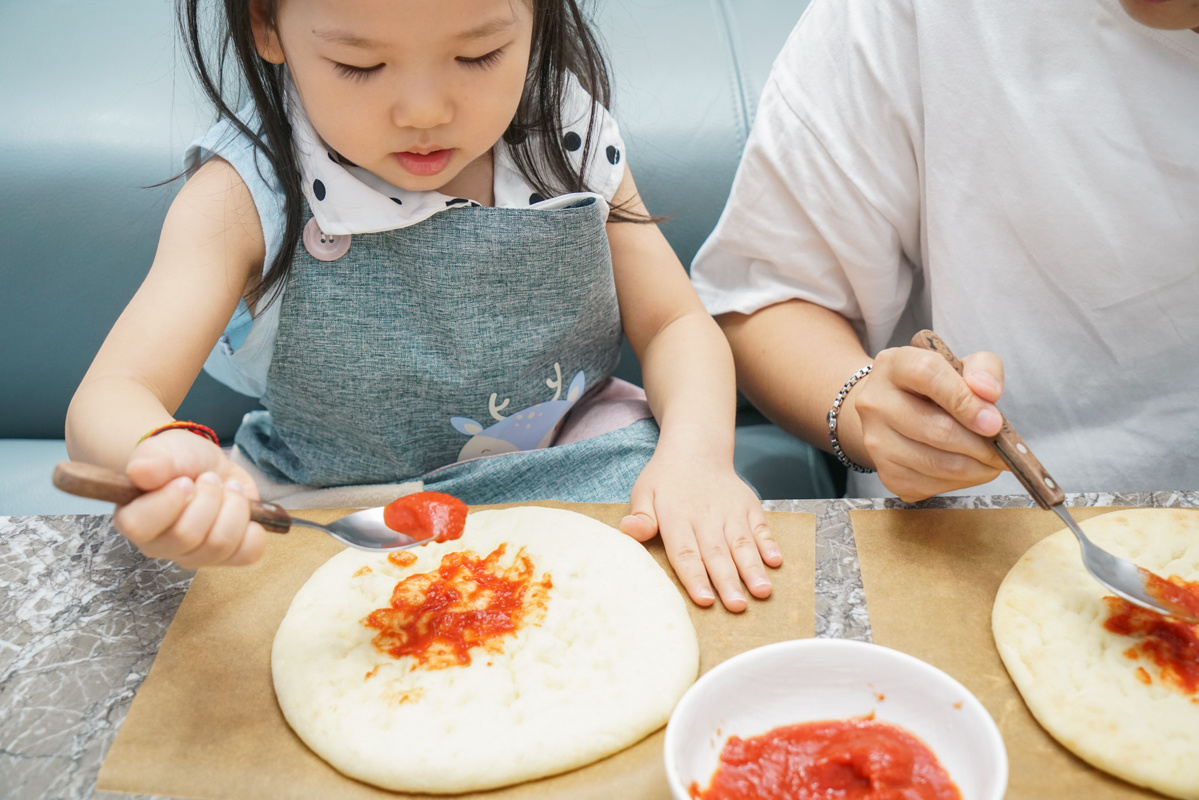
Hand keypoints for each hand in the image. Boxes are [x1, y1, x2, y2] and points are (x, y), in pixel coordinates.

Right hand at [112, 430, 266, 567]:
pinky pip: (248, 554)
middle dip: (208, 497)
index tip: (185, 481)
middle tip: (209, 479)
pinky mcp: (228, 556)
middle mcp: (161, 545)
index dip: (170, 501)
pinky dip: (253, 528)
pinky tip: (245, 509)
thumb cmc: (178, 461)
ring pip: (220, 544)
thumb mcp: (163, 450)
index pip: (141, 526)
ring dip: (233, 507)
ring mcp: (195, 555)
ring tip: (227, 489)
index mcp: (134, 520)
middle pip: (188, 535)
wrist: (205, 466)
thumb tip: (139, 472)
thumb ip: (152, 460)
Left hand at [619, 449, 780, 611]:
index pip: (685, 552)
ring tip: (762, 592)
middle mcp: (706, 516)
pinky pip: (761, 526)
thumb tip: (630, 531)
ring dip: (753, 569)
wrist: (696, 449)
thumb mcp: (644, 492)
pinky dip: (769, 543)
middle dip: (728, 582)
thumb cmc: (666, 480)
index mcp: (677, 517)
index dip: (695, 577)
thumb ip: (640, 516)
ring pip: (742, 543)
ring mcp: (731, 511)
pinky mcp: (749, 506)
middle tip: (737, 606)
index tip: (705, 599)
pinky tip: (775, 562)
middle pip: (717, 553)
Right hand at [848, 345, 1007, 500]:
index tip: (994, 422)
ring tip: (991, 460)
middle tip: (1004, 449)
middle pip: (937, 430)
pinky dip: (961, 482)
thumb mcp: (959, 365)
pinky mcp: (886, 474)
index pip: (927, 376)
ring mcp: (876, 442)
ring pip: (938, 464)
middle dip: (981, 445)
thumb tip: (989, 393)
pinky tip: (967, 468)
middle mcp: (875, 403)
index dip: (965, 400)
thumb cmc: (932, 387)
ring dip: (977, 468)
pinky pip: (933, 486)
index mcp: (893, 365)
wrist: (891, 411)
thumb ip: (983, 368)